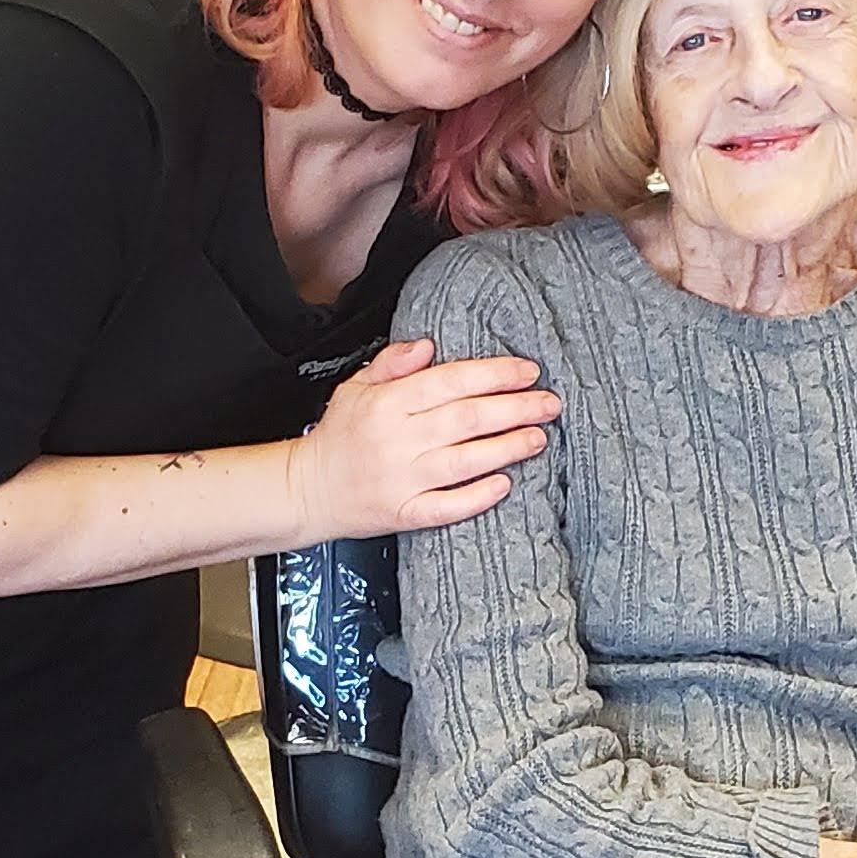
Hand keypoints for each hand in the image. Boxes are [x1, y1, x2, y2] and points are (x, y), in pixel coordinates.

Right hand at [290, 336, 560, 536]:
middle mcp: (397, 440)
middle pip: (467, 419)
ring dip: (507, 448)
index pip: (450, 381)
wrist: (307, 490)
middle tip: (550, 404)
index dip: (494, 375)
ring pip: (465, 460)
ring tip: (538, 437)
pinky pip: (447, 506)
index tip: (528, 372)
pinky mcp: (404, 513)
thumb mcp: (355, 387)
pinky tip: (504, 484)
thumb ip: (393, 363)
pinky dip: (477, 496)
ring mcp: (401, 479)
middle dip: (515, 409)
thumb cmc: (339, 436)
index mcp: (387, 403)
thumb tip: (428, 345)